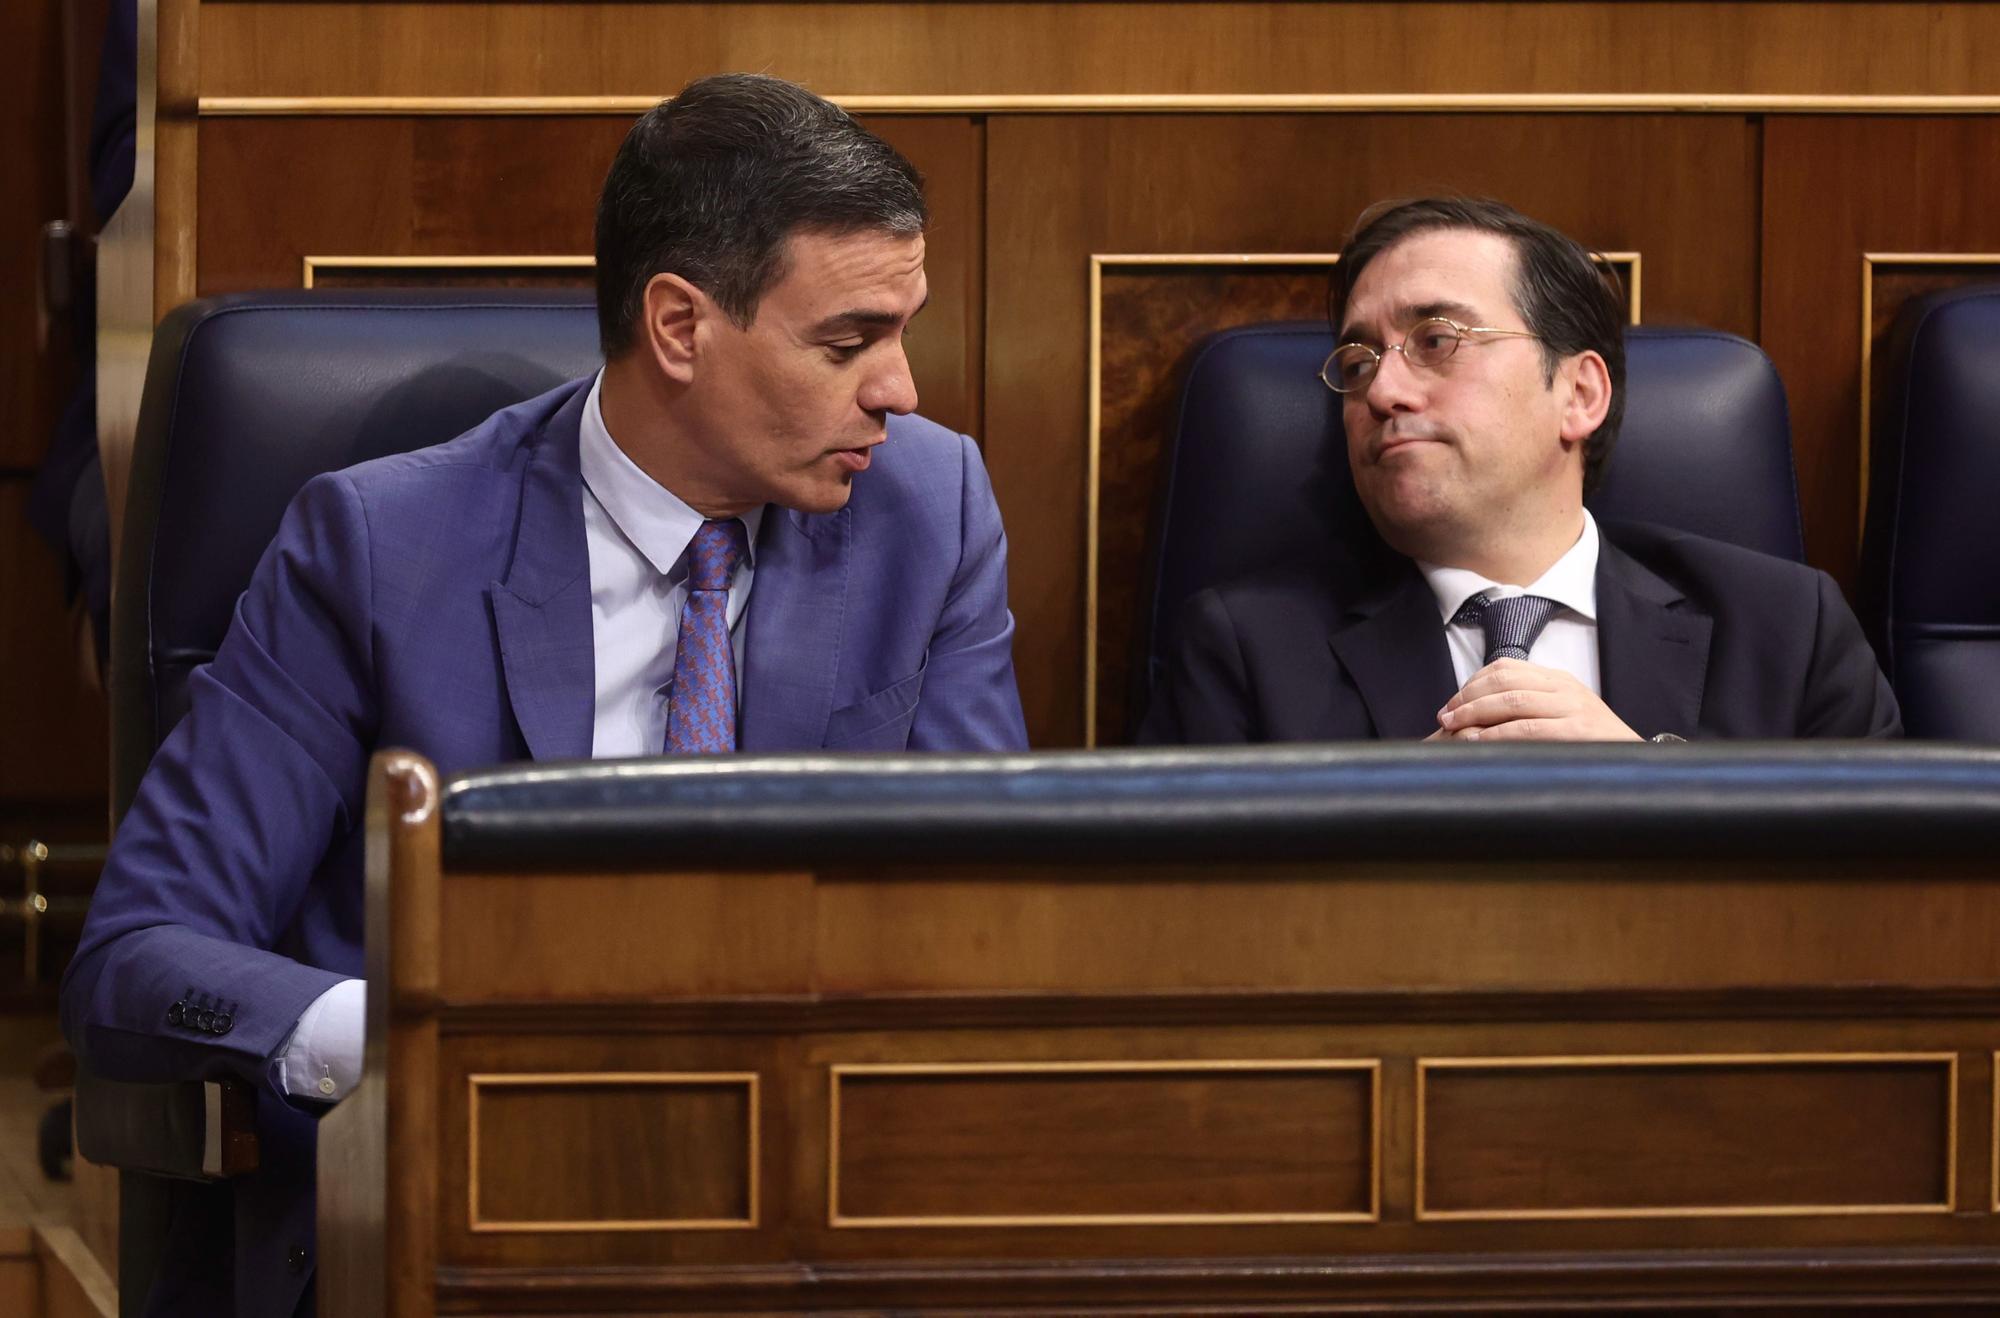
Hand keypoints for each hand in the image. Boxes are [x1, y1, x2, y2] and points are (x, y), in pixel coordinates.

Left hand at [1434, 659, 1641, 741]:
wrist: (1639, 763)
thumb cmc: (1593, 746)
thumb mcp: (1564, 716)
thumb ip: (1531, 709)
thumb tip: (1481, 719)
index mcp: (1559, 680)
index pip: (1506, 668)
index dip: (1472, 684)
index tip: (1451, 704)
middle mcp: (1565, 688)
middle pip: (1504, 682)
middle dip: (1467, 699)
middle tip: (1445, 718)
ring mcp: (1573, 708)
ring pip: (1513, 701)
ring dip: (1476, 714)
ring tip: (1453, 728)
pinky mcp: (1578, 732)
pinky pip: (1529, 729)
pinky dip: (1498, 735)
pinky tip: (1479, 741)